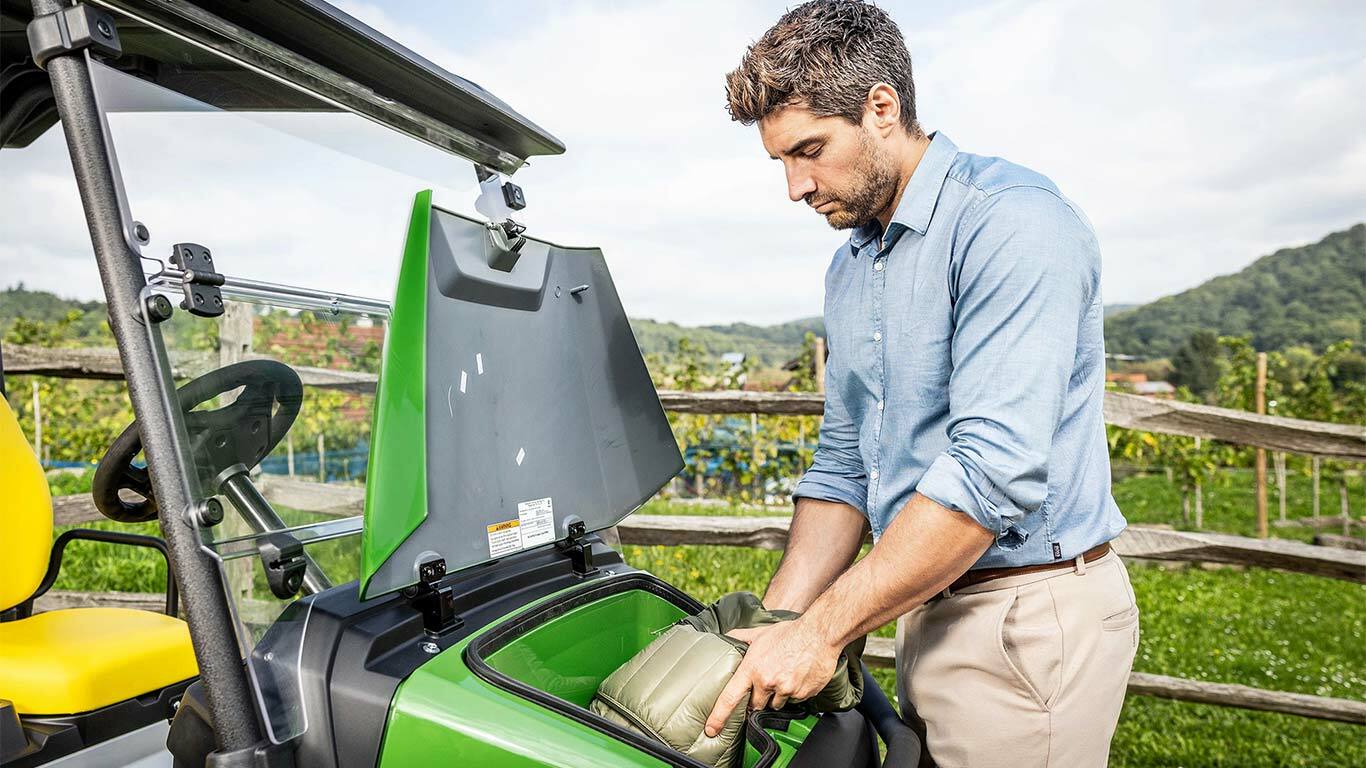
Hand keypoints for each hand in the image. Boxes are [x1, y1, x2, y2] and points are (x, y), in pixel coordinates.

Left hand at [704, 618, 839, 736]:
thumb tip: (727, 637)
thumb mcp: (760, 633)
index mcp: (752, 668)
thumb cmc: (790, 632)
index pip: (730, 697)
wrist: (819, 634)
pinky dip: (794, 692)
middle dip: (757, 699)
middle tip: (765, 685)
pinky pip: (794, 700)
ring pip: (776, 704)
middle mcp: (767, 681)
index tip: (711, 729)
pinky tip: (797, 676)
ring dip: (777, 695)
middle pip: (755, 705)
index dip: (719, 716)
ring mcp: (786, 689)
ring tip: (784, 675)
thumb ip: (741, 637)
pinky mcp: (802, 694)